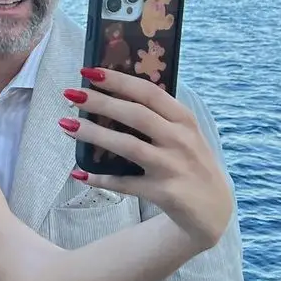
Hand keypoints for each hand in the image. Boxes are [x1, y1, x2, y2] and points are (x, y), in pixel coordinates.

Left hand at [60, 69, 233, 249]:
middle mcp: (180, 140)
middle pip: (136, 115)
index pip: (149, 92)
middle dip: (101, 102)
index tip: (90, 71)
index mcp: (184, 120)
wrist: (213, 209)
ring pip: (128, 146)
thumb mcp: (184, 134)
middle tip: (71, 93)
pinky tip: (79, 172)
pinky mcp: (164, 193)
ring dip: (95, 135)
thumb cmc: (190, 162)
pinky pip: (126, 184)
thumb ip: (158, 115)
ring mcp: (172, 167)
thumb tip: (113, 93)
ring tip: (66, 125)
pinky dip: (101, 179)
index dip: (119, 80)